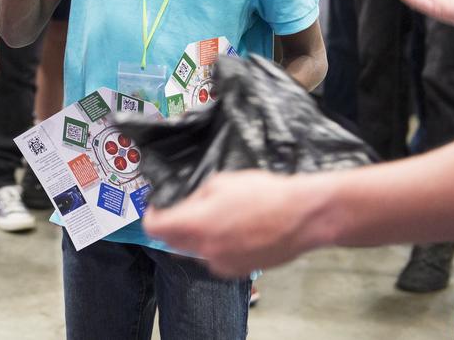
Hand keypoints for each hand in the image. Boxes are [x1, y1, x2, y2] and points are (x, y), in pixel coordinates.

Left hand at [142, 170, 322, 276]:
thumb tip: (182, 204)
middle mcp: (205, 250)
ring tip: (217, 218)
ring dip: (196, 238)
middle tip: (182, 210)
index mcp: (196, 225)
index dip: (151, 216)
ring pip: (195, 252)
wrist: (302, 216)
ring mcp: (222, 264)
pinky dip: (216, 247)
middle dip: (172, 227)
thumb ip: (195, 197)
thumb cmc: (263, 194)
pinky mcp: (239, 271)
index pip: (155, 229)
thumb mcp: (220, 182)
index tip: (157, 206)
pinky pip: (216, 259)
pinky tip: (233, 232)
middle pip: (172, 243)